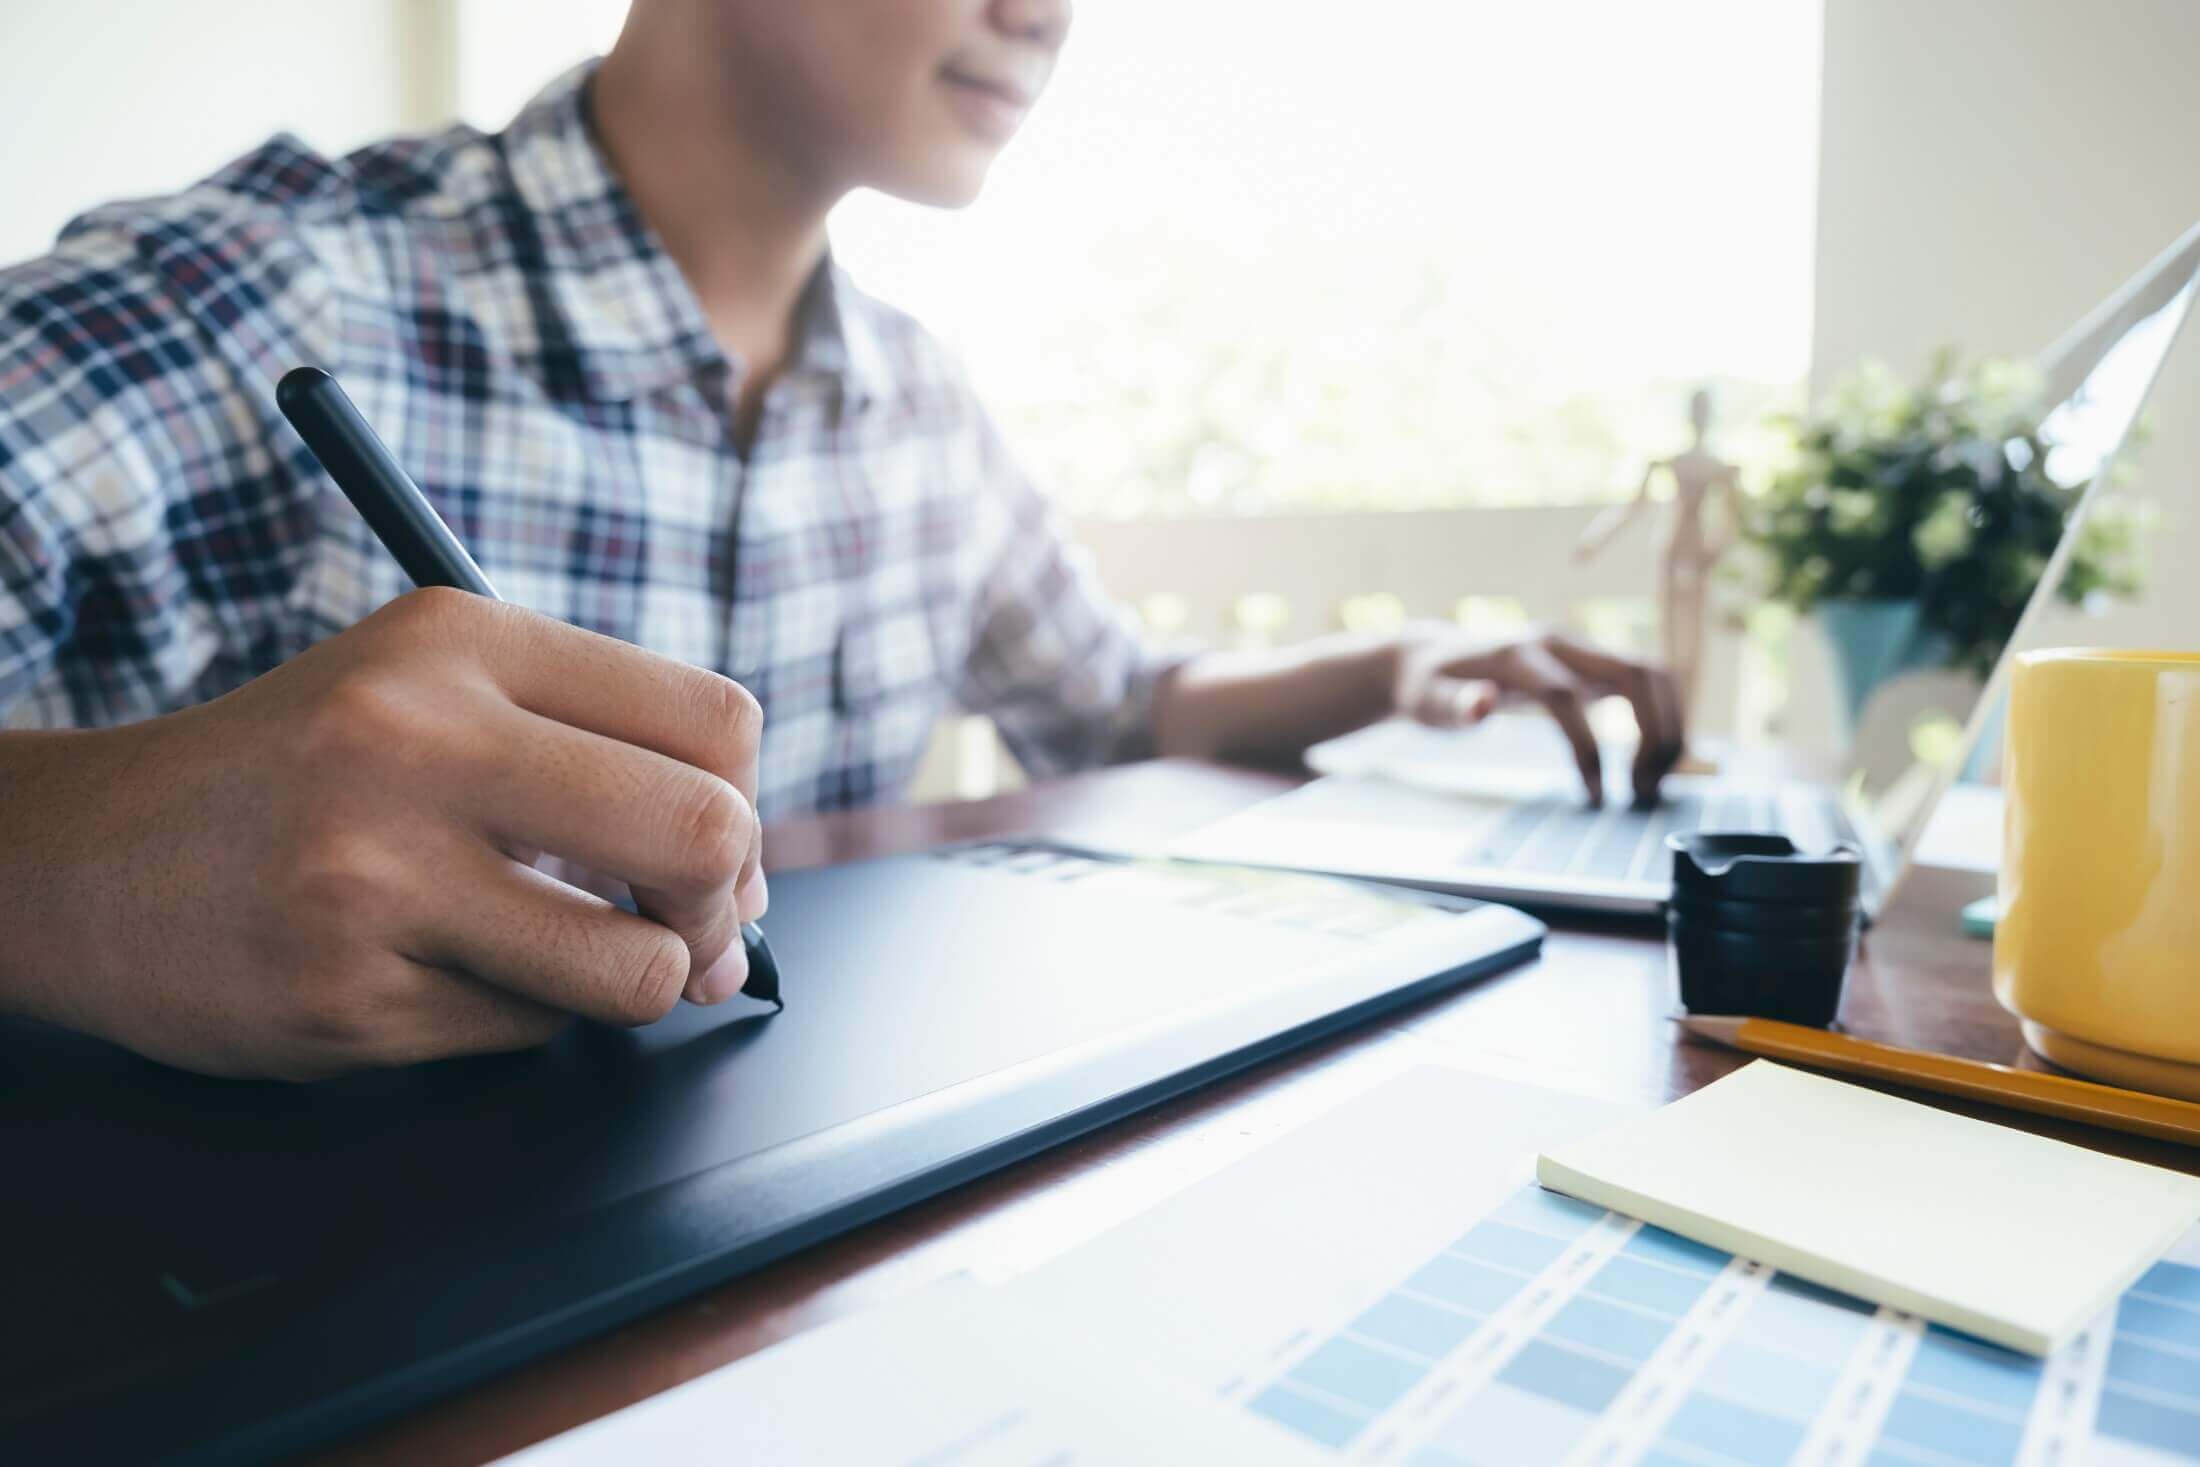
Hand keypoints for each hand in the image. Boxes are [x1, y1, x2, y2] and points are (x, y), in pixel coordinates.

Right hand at [0, 588, 766, 1079]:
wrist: (89, 859)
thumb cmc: (300, 767)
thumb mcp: (432, 683)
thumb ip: (593, 737)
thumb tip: (747, 871)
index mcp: (458, 640)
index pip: (713, 721)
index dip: (746, 800)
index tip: (716, 843)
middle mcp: (417, 743)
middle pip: (705, 834)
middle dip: (723, 904)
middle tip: (688, 925)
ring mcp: (376, 878)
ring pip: (633, 967)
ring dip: (633, 981)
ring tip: (575, 955)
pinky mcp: (348, 1000)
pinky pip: (529, 1034)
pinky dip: (520, 1016)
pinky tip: (444, 972)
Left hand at [1394, 627, 1684, 806]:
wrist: (1433, 656)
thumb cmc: (1428, 686)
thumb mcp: (1426, 700)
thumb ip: (1452, 705)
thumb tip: (1481, 705)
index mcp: (1517, 654)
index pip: (1564, 695)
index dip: (1585, 747)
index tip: (1594, 797)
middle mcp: (1558, 643)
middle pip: (1634, 672)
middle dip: (1653, 732)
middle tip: (1643, 791)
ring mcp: (1580, 649)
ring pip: (1653, 673)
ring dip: (1669, 726)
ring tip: (1652, 782)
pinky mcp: (1592, 664)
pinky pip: (1647, 682)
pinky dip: (1663, 720)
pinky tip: (1651, 764)